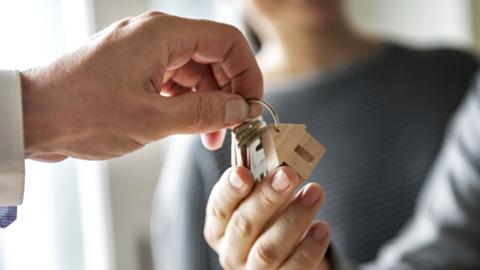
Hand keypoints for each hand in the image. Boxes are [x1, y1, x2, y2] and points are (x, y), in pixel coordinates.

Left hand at [20, 12, 262, 161]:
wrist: (33, 117)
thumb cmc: (82, 112)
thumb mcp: (152, 119)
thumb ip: (203, 113)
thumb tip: (240, 110)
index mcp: (163, 35)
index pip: (227, 42)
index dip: (247, 74)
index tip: (253, 106)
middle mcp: (157, 36)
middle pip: (213, 57)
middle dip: (228, 93)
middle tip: (235, 127)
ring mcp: (145, 52)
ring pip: (194, 72)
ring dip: (208, 103)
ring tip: (212, 137)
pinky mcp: (135, 69)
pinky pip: (174, 82)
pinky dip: (187, 104)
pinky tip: (191, 128)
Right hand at [204, 166, 330, 269]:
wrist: (283, 260)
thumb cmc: (268, 223)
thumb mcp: (259, 203)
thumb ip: (262, 186)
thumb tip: (280, 163)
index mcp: (219, 227)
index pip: (218, 207)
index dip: (230, 189)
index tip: (243, 172)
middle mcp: (230, 252)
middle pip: (244, 226)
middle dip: (266, 198)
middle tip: (288, 175)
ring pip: (268, 249)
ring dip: (294, 219)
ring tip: (314, 193)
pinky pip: (294, 269)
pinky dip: (309, 248)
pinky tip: (322, 227)